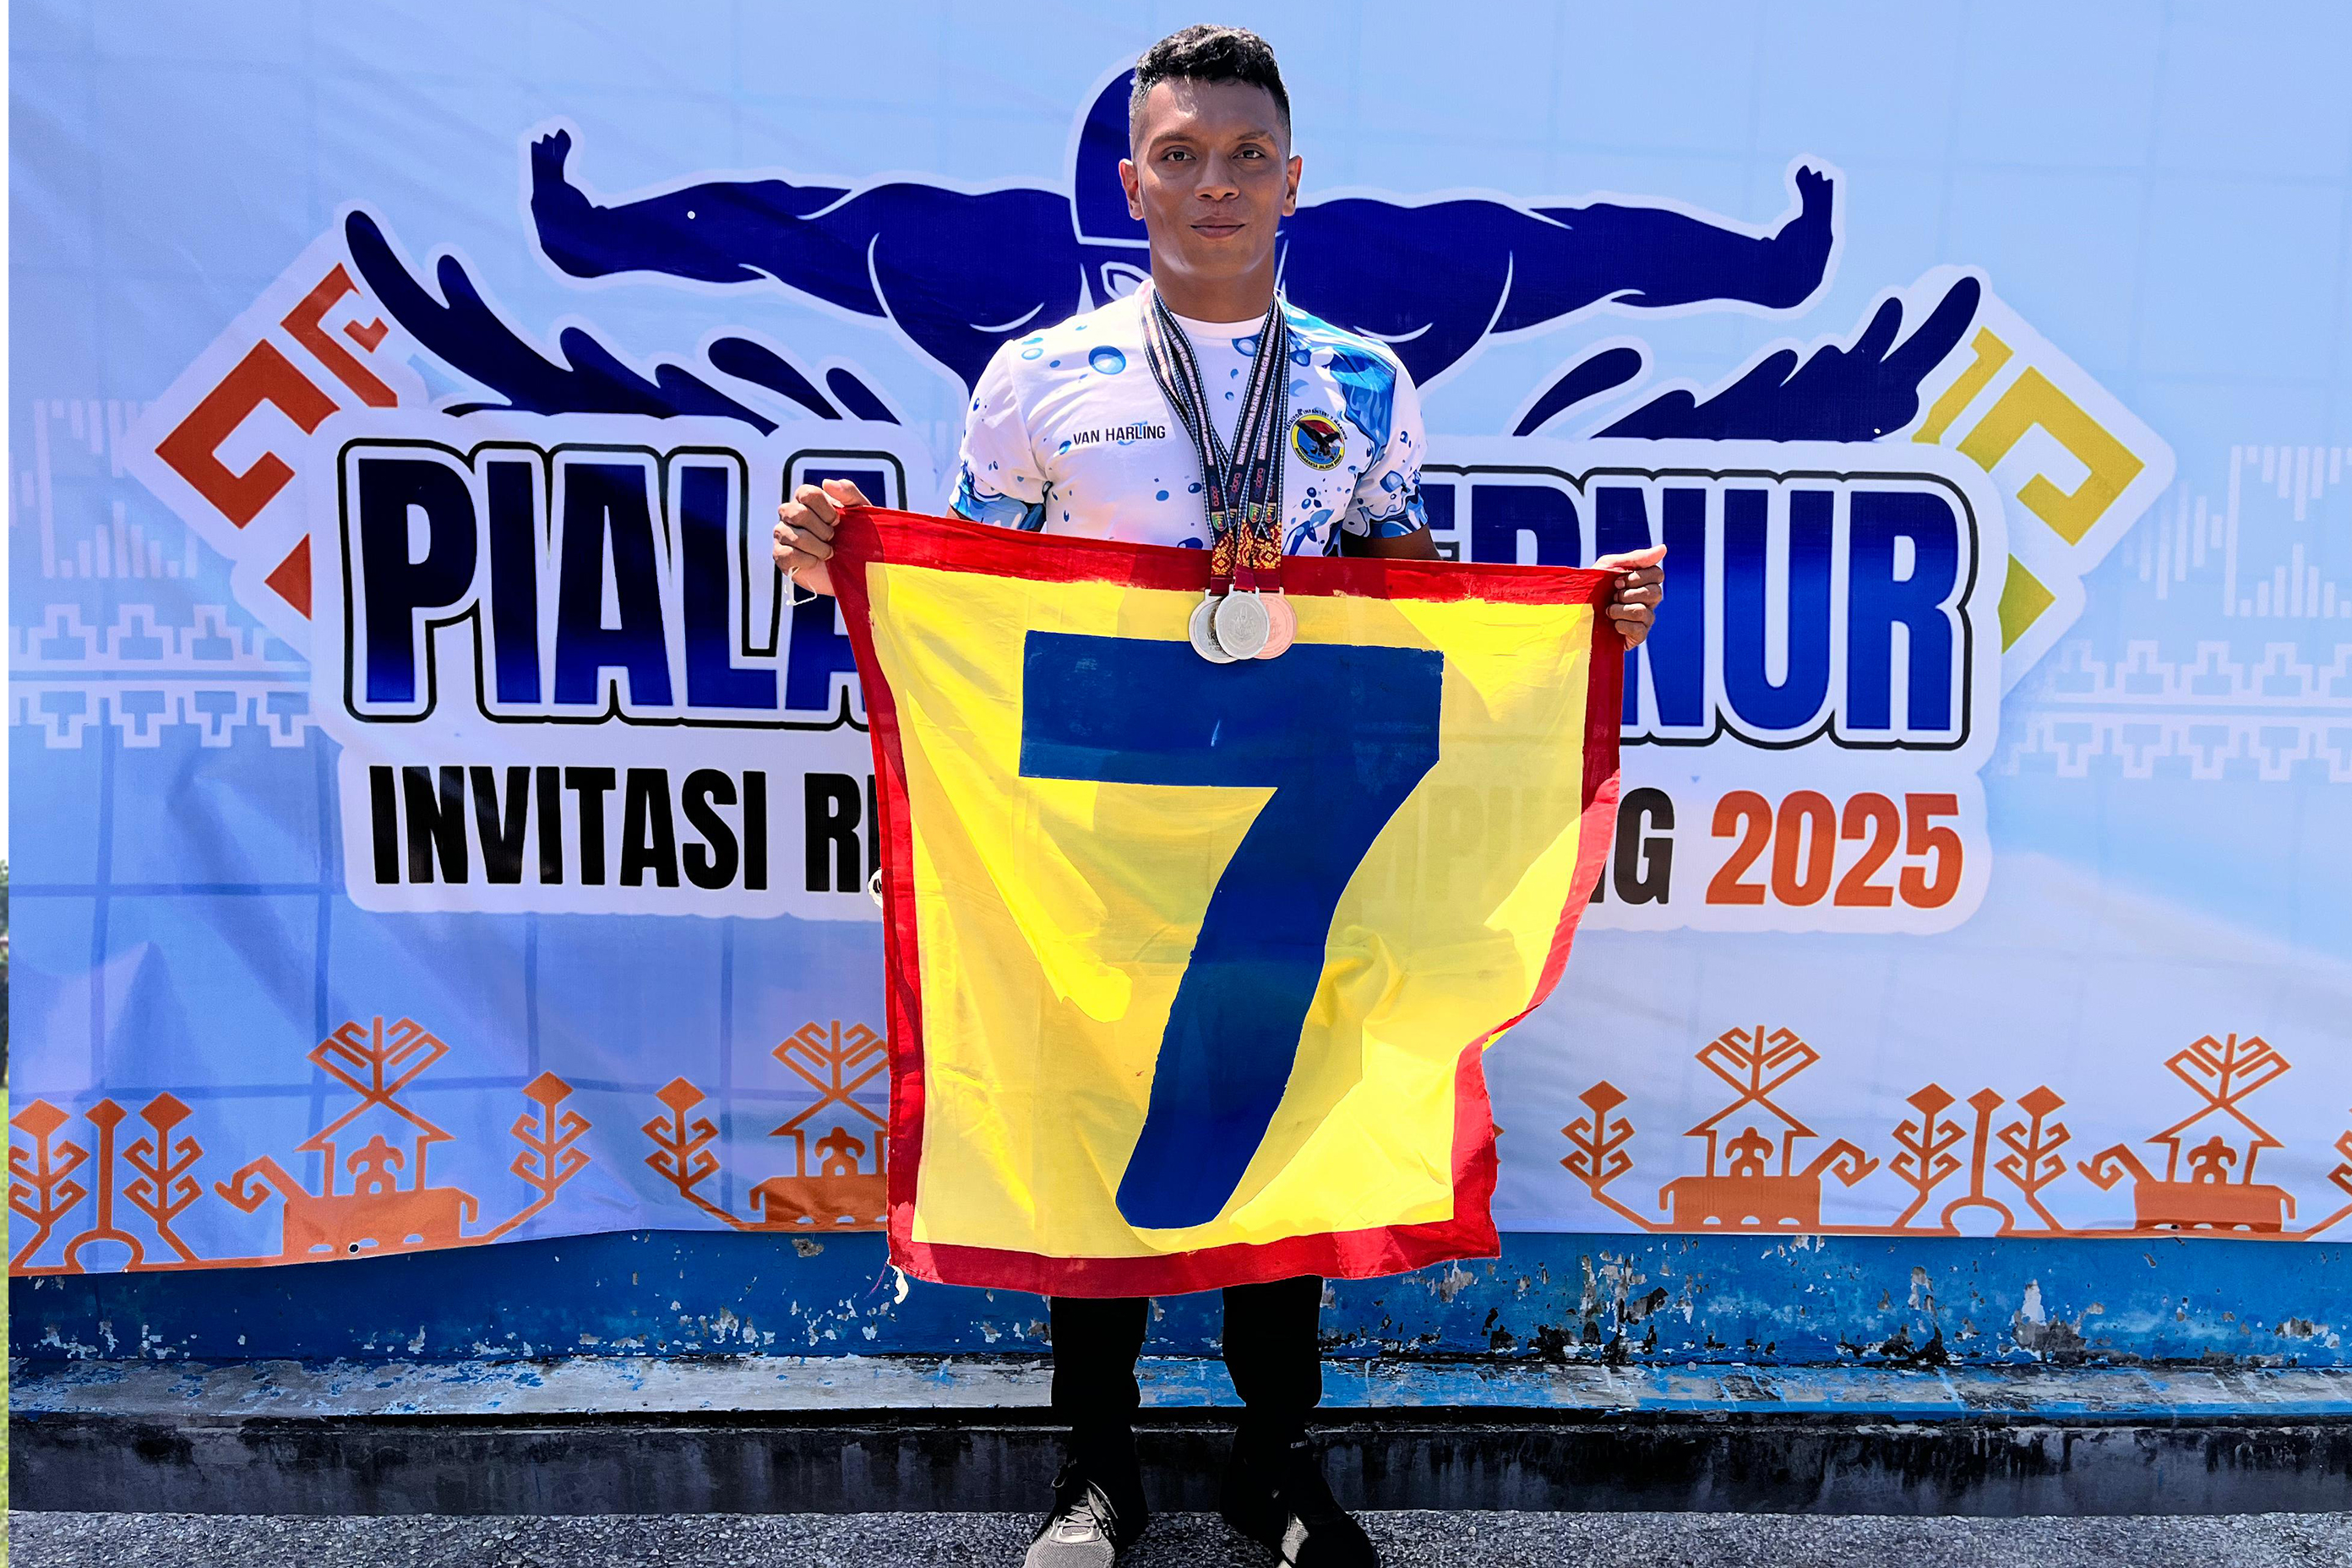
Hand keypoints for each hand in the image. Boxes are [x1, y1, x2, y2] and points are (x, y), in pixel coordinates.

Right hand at [772, 478, 871, 597]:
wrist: (856, 569)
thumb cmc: (856, 537)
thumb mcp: (860, 512)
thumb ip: (848, 493)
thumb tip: (826, 482)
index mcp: (807, 499)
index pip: (806, 493)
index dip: (825, 509)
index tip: (838, 521)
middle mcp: (790, 514)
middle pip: (797, 513)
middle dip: (821, 530)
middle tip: (833, 539)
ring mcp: (783, 534)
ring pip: (789, 534)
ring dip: (816, 547)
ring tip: (829, 553)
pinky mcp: (781, 556)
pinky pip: (785, 554)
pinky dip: (805, 559)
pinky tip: (816, 561)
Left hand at [1592, 543, 1664, 649]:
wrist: (1575, 614)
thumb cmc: (1592, 587)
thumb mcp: (1609, 566)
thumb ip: (1636, 558)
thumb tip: (1663, 548)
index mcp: (1643, 582)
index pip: (1658, 574)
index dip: (1638, 577)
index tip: (1617, 581)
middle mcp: (1648, 600)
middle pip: (1655, 593)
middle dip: (1628, 593)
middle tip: (1612, 596)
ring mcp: (1645, 619)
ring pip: (1643, 611)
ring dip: (1621, 609)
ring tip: (1608, 611)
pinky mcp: (1638, 636)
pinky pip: (1639, 629)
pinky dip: (1622, 625)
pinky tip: (1613, 625)